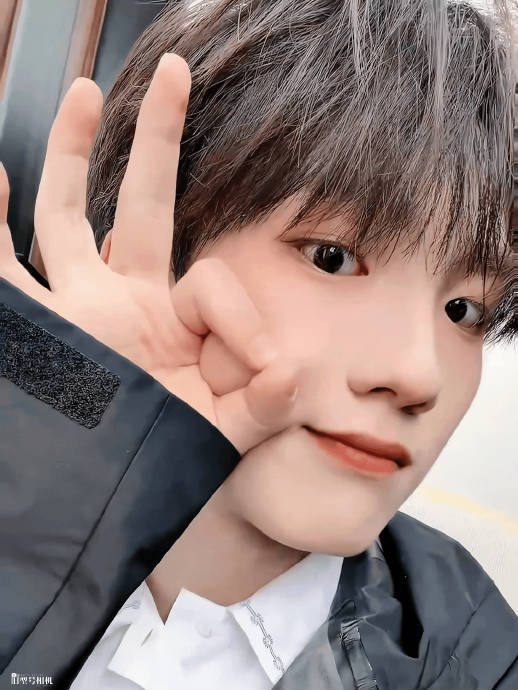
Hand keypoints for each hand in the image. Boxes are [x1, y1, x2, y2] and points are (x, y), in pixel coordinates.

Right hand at [0, 53, 298, 453]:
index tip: (262, 371)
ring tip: (85, 93)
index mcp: (178, 321)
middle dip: (159, 140)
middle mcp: (126, 300)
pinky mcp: (39, 331)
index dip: (243, 322)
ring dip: (71, 154)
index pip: (212, 280)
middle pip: (142, 202)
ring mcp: (78, 308)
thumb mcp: (228, 434)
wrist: (117, 504)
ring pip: (67, 216)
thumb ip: (266, 404)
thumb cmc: (172, 468)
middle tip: (175, 73)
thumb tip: (291, 367)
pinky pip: (2, 268)